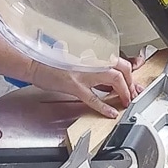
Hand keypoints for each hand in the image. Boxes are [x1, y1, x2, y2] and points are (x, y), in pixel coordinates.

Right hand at [27, 56, 145, 117]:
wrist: (34, 62)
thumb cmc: (52, 61)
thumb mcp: (76, 60)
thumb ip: (93, 67)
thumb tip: (106, 79)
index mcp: (93, 53)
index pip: (119, 61)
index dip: (129, 74)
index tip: (133, 84)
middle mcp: (92, 60)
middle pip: (123, 69)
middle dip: (130, 83)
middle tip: (132, 94)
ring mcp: (85, 73)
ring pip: (114, 80)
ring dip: (124, 92)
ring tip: (126, 102)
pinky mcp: (75, 85)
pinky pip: (94, 98)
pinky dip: (105, 107)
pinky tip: (111, 113)